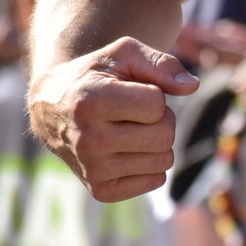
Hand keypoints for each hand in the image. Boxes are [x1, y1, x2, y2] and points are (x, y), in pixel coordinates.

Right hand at [26, 37, 197, 201]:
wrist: (53, 107)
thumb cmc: (96, 75)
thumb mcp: (124, 54)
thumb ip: (161, 64)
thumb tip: (192, 86)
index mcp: (90, 102)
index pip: (157, 105)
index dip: (154, 94)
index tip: (130, 91)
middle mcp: (88, 140)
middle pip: (165, 136)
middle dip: (160, 119)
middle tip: (134, 112)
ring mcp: (93, 170)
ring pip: (164, 160)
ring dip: (155, 141)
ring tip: (128, 128)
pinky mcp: (101, 191)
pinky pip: (156, 179)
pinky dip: (150, 163)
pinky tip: (125, 149)